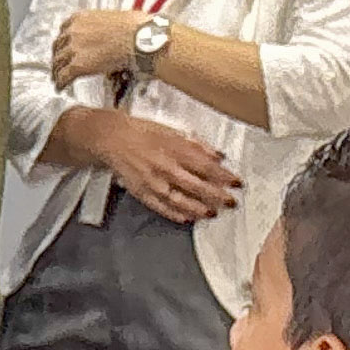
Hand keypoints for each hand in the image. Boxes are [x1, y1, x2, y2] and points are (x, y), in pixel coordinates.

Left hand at [50, 8, 145, 88]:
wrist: (143, 39)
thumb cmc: (138, 28)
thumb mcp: (115, 20)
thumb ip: (104, 27)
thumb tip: (110, 35)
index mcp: (81, 18)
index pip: (64, 30)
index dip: (63, 42)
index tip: (64, 48)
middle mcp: (74, 31)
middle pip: (58, 47)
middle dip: (58, 57)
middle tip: (60, 65)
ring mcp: (74, 48)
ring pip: (58, 63)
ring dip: (57, 72)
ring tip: (58, 79)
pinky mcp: (78, 65)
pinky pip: (63, 76)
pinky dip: (60, 83)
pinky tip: (61, 88)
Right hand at [98, 115, 243, 225]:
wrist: (112, 139)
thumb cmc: (143, 132)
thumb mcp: (174, 131)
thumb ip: (197, 145)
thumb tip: (217, 155)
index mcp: (175, 149)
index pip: (206, 166)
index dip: (224, 177)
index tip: (236, 183)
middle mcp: (165, 167)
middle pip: (196, 186)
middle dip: (216, 196)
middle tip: (230, 202)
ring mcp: (152, 182)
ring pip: (180, 200)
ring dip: (198, 208)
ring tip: (212, 213)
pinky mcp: (141, 192)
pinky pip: (160, 206)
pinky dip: (175, 214)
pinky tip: (187, 218)